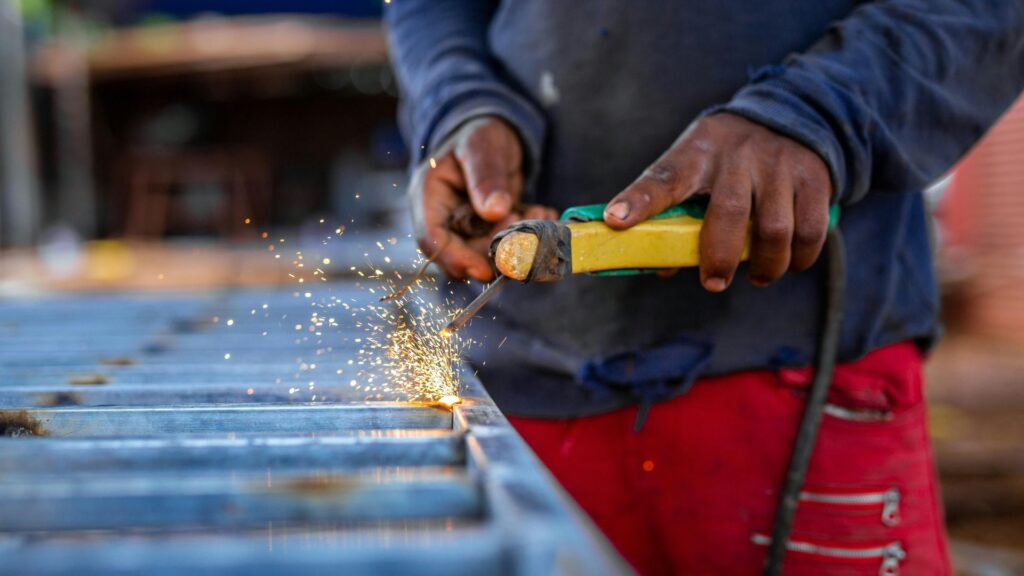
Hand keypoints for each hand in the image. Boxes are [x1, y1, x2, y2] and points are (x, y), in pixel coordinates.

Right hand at [409, 117, 557, 281]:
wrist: (495, 135)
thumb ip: (485, 177)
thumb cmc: (479, 134)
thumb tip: (494, 211)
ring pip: (488, 256)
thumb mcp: (481, 146)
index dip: (456, 259)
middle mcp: (444, 219)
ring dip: (517, 244)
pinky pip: (507, 246)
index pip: (432, 240)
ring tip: (541, 215)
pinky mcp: (490, 233)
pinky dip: (528, 237)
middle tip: (523, 225)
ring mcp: (467, 229)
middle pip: (461, 255)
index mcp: (428, 197)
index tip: (486, 269)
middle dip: (495, 249)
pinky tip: (544, 214)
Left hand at [603, 113, 831, 291]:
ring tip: (757, 277)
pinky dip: (800, 258)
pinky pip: (810, 229)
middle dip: (719, 257)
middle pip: (728, 213)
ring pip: (774, 228)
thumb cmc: (725, 157)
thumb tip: (660, 265)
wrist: (791, 113)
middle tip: (713, 283)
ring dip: (765, 265)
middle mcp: (737, 156)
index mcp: (696, 154)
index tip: (616, 221)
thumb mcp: (695, 166)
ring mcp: (778, 164)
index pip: (662, 178)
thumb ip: (676, 212)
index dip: (638, 201)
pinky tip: (789, 264)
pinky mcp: (813, 176)